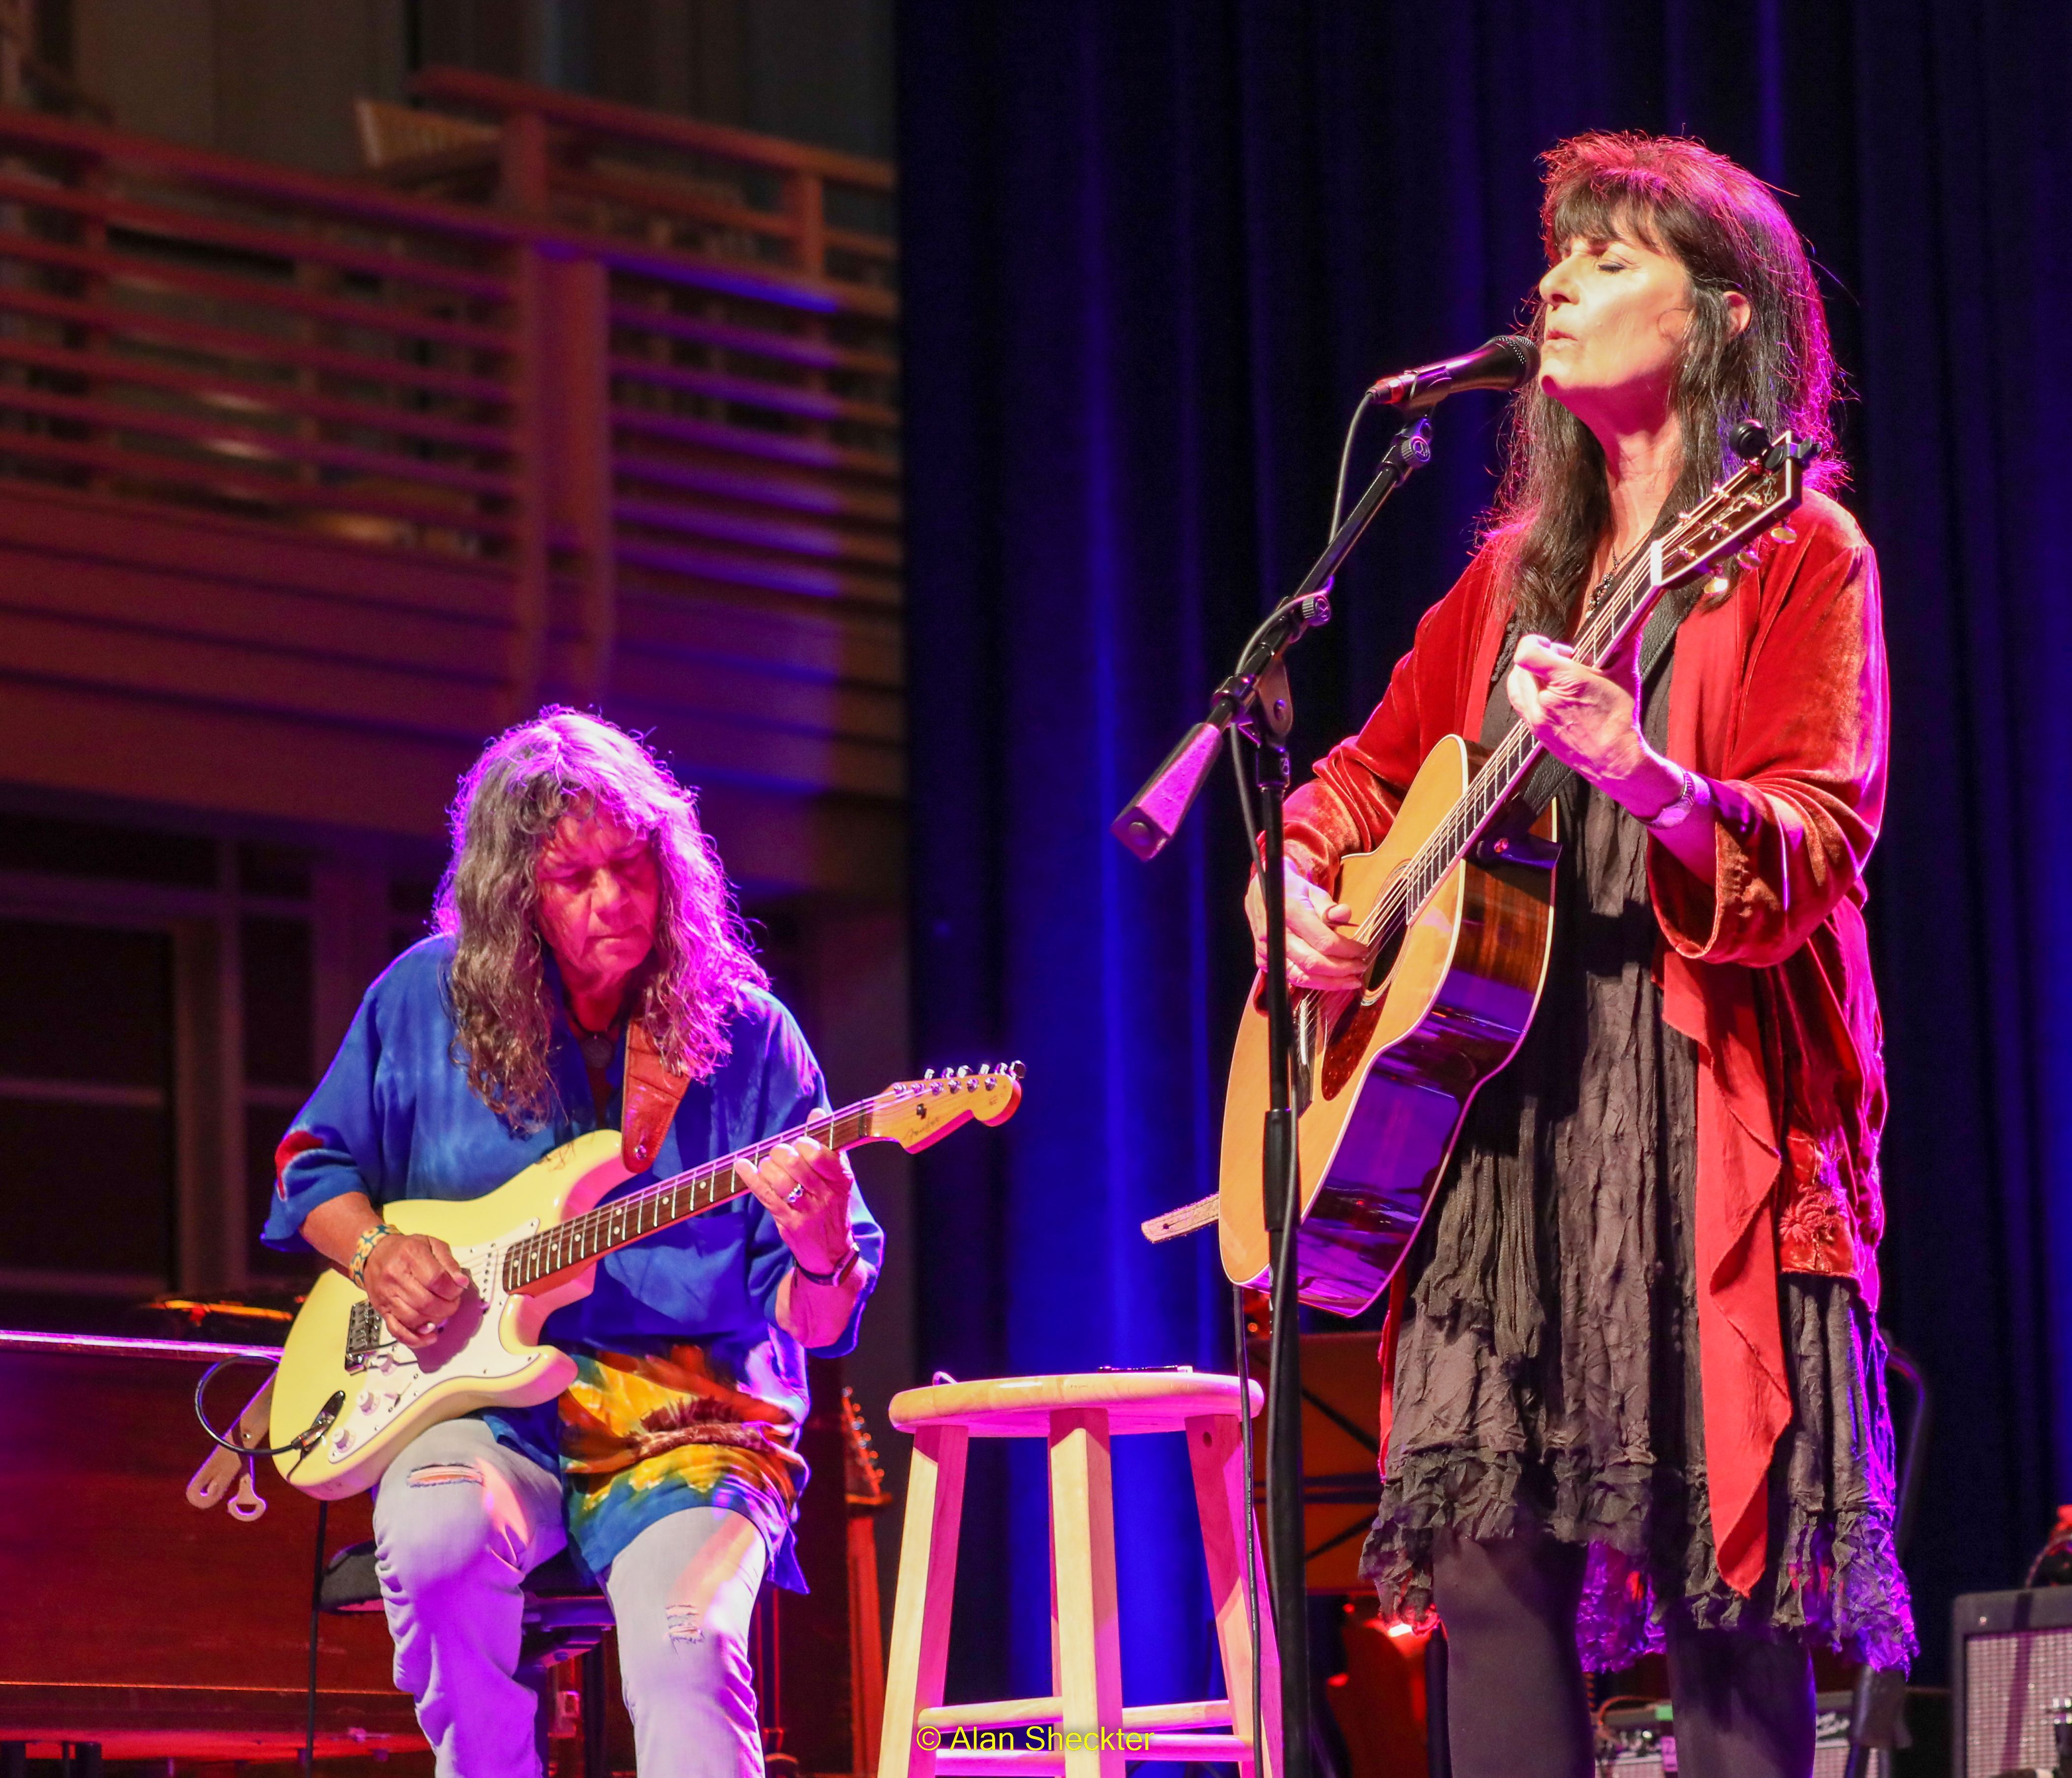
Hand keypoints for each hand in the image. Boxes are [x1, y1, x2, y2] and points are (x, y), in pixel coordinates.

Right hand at [363, 1230, 470, 1348]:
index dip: (452, 1289)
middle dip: (447, 1307)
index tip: (458, 1290)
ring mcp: (387, 1296)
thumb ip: (449, 1262)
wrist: (375, 1254)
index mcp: (411, 1256)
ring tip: (442, 1314)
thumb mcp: (431, 1245)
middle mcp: (396, 1277)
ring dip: (434, 1321)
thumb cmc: (406, 1249)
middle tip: (453, 1303)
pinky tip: (429, 1336)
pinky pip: (397, 1330)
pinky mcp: (382, 1310)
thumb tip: (461, 1282)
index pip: (436, 1279)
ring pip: (413, 1318)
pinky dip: (415, 1338)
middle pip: (426, 1302)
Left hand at [735, 1137, 857, 1274]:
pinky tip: (742, 1166)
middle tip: (779, 1153)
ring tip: (768, 1166)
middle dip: (782, 1152)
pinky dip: (751, 1178)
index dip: (806, 1143)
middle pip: (797, 1164)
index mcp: (841, 1179)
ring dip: (768, 1166)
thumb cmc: (832, 1206)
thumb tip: (817, 1113)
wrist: (831, 1251)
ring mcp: (807, 1211)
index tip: (799, 1142)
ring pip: (780, 1180)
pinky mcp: (789, 1223)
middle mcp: (826, 1195)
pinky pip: (765, 1196)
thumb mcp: (838, 1178)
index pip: (823, 1154)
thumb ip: (828, 1146)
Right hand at [1244, 861, 1366, 990]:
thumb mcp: (1312, 891)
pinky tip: (1331, 980)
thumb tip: (1345, 915)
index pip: (1324, 942)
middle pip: (1314, 963)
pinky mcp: (1264, 961)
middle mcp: (1276, 935)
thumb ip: (1328, 906)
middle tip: (1360, 967)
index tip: (1363, 950)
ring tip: (1350, 981)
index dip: (1347, 950)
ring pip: (1302, 977)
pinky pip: (1292, 978)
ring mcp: (1267, 951)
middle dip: (1342, 969)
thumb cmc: (1290, 892)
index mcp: (1289, 913)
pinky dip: (1314, 982)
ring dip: (1330, 982)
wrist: (1260, 894)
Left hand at [1504, 631, 1654, 799]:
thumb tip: (1639, 621)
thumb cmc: (1621, 721)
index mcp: (1565, 682)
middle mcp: (1545, 701)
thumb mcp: (1626, 676)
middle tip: (1561, 661)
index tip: (1547, 644)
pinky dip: (1529, 695)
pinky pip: (1520, 706)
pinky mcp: (1536, 732)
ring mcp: (1537, 718)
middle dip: (1539, 659)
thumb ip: (1628, 644)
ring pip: (1516, 687)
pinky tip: (1551, 696)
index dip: (1533, 643)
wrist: (1615, 760)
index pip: (1527, 654)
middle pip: (1522, 668)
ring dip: (1529, 677)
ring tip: (1553, 678)